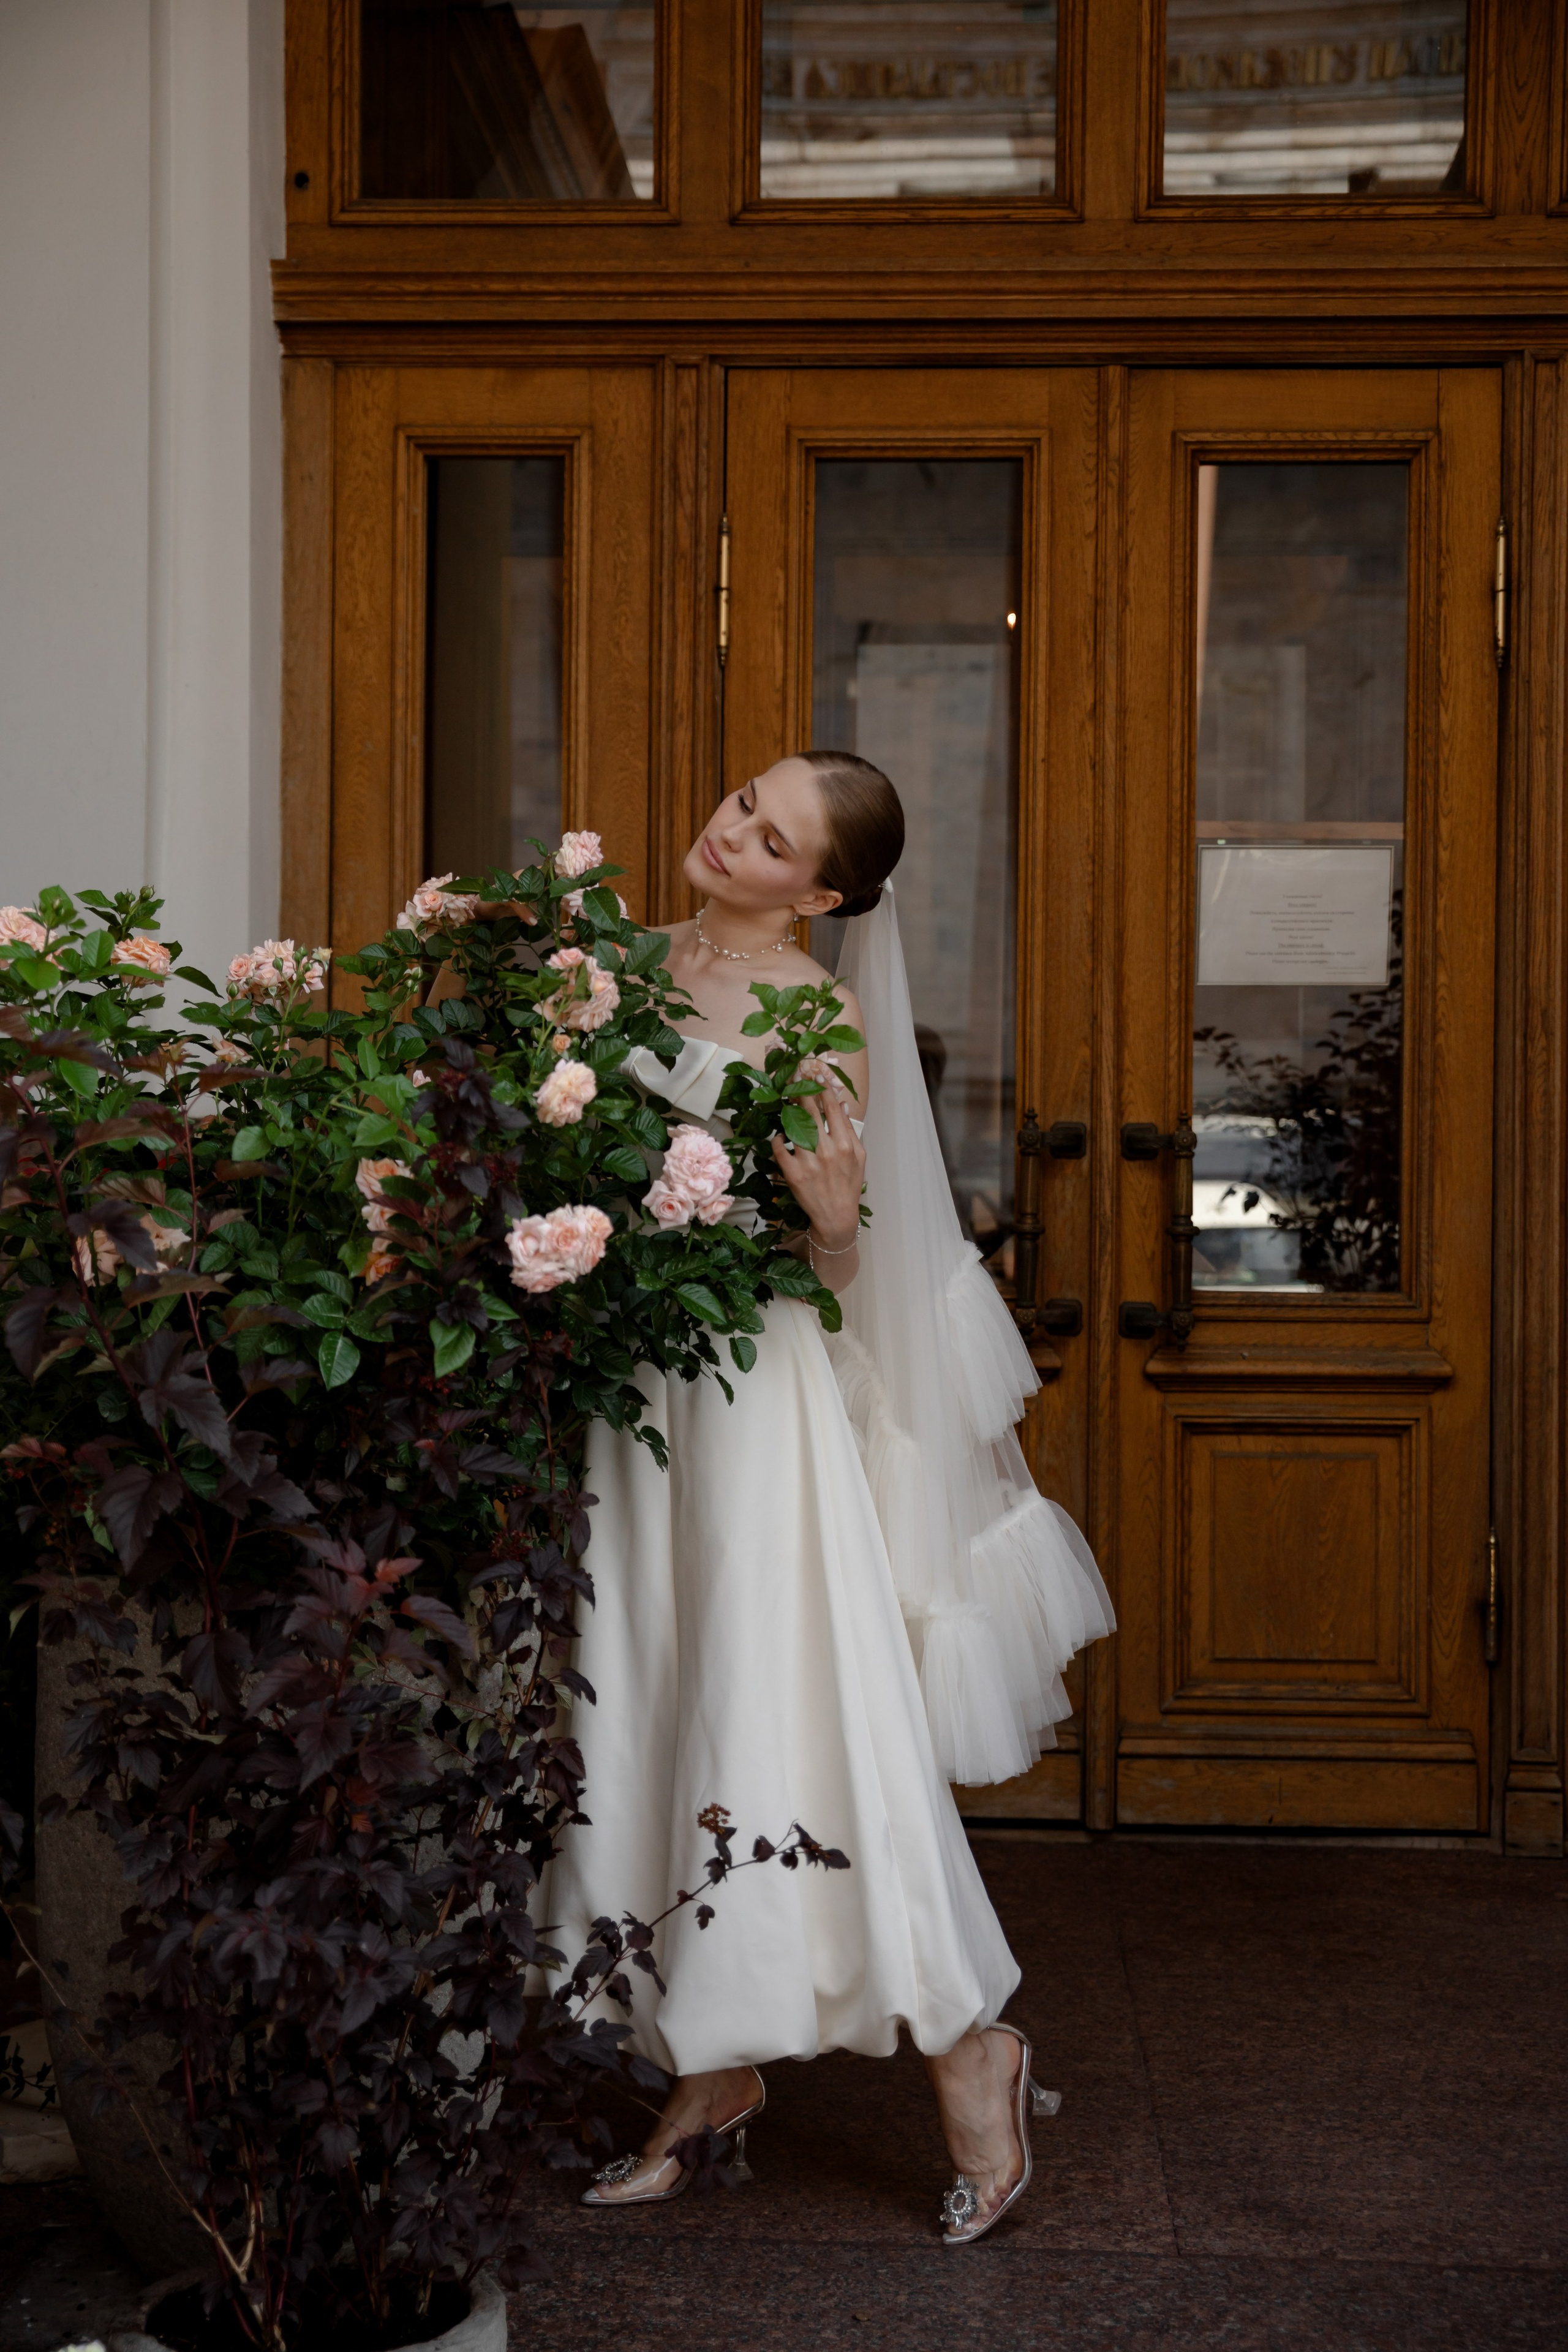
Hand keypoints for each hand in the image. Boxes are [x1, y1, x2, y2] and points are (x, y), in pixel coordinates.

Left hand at [770, 1073, 863, 1251]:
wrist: (836, 1216)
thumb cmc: (848, 1184)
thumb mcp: (858, 1157)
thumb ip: (849, 1130)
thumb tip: (841, 1104)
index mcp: (846, 1144)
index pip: (831, 1107)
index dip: (822, 1087)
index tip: (814, 1074)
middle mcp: (827, 1150)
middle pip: (810, 1110)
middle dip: (801, 1089)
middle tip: (793, 1074)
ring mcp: (809, 1162)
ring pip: (793, 1125)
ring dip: (788, 1111)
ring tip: (785, 1102)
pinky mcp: (792, 1174)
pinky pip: (779, 1147)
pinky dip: (777, 1138)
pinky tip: (781, 1136)